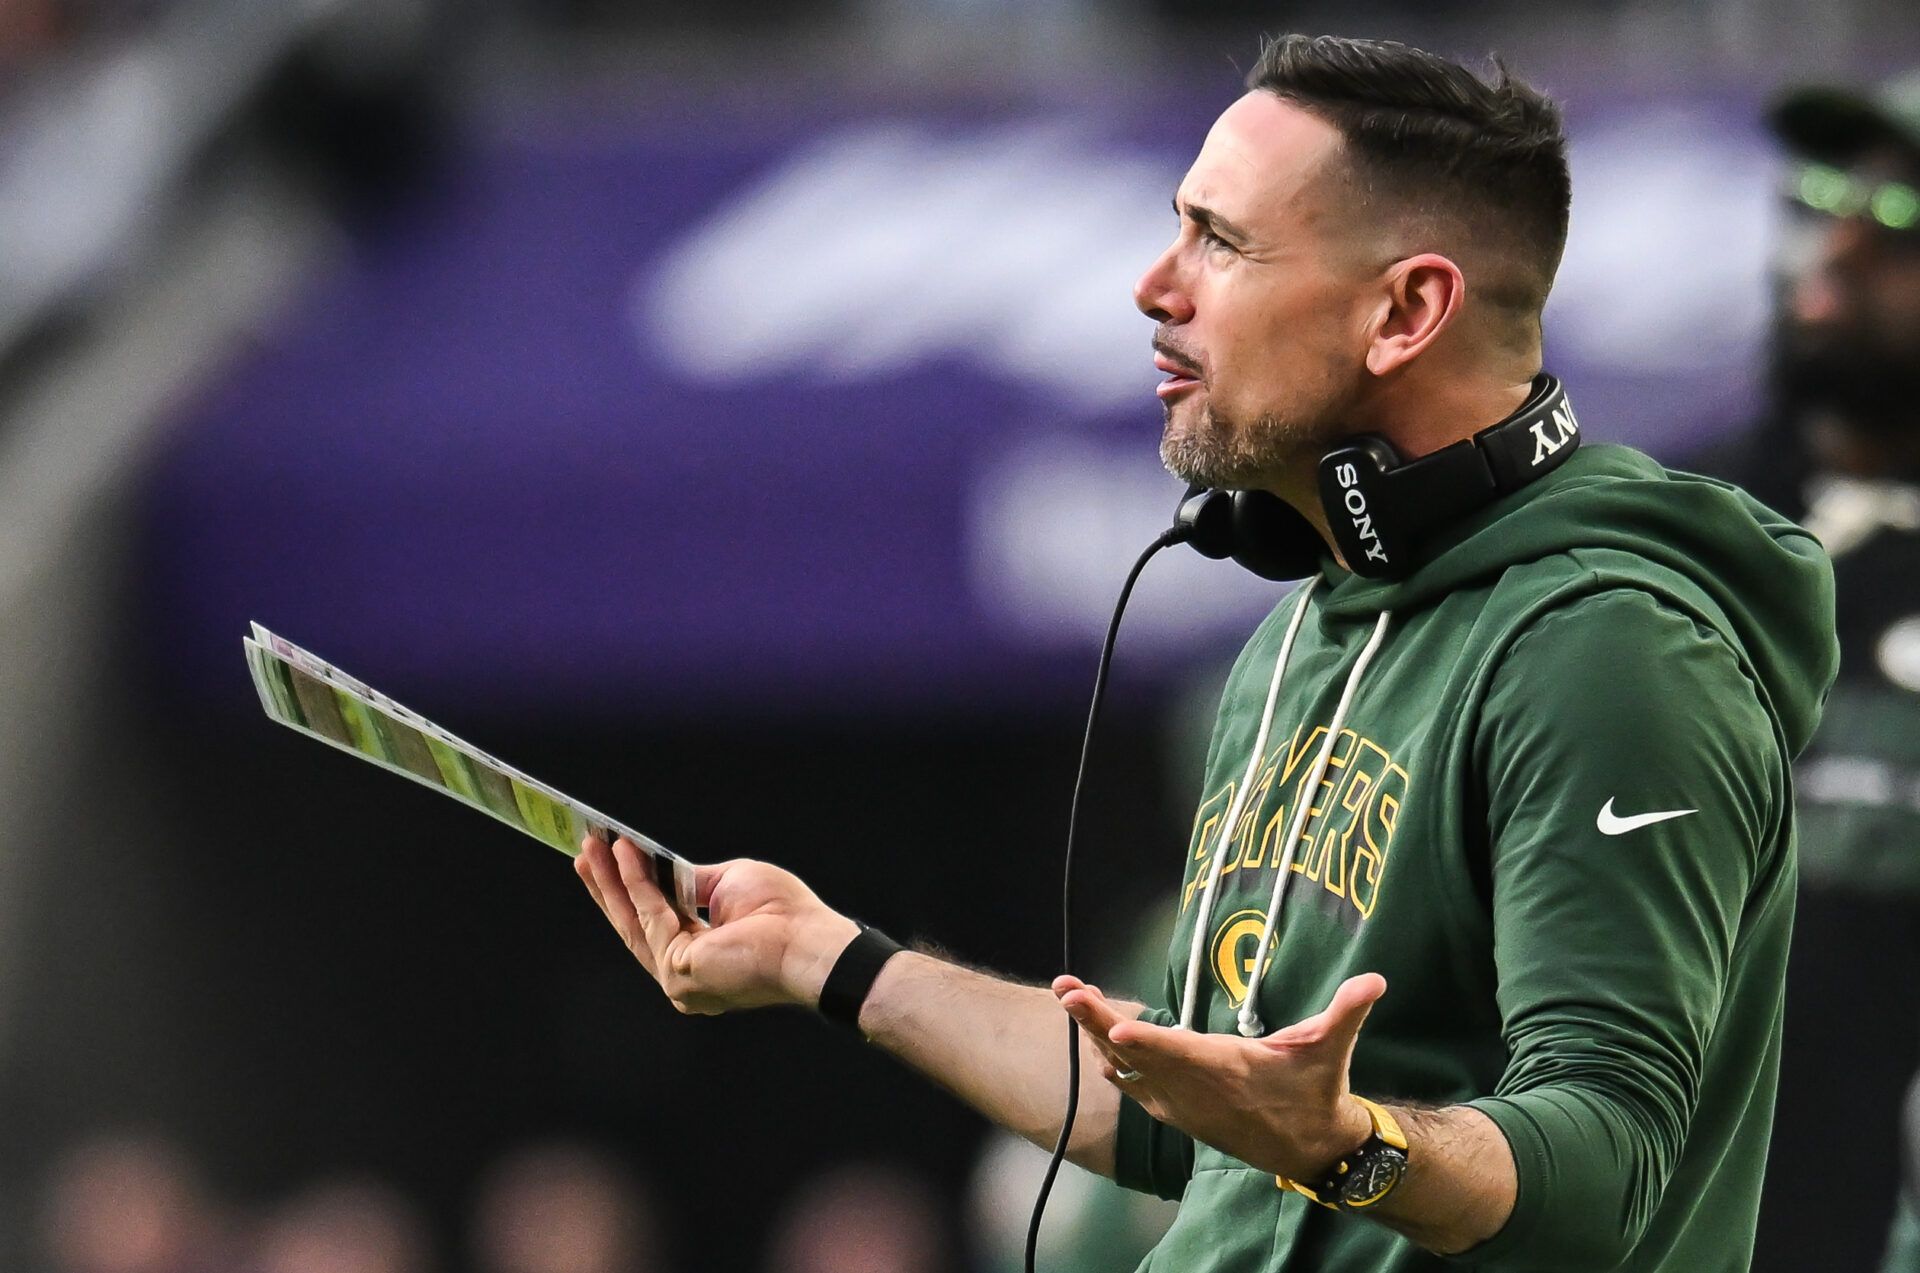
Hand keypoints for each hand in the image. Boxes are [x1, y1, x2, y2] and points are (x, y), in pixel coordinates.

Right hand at [576, 836, 858, 1014]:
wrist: (808, 941)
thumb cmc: (785, 914)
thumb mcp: (731, 884)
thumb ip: (693, 883)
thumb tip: (666, 869)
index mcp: (702, 959)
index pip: (655, 925)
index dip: (630, 893)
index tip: (609, 860)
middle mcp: (686, 976)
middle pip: (635, 926)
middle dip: (609, 887)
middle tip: (586, 852)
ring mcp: (679, 979)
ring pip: (634, 922)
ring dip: (610, 882)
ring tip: (590, 847)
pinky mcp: (678, 970)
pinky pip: (649, 916)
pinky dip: (633, 882)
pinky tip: (622, 854)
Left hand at [1052, 973, 1383, 1180]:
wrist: (1310, 1149)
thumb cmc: (1316, 1090)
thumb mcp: (1332, 1048)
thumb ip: (1348, 1011)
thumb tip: (1376, 980)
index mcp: (1225, 1068)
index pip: (1177, 1052)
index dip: (1144, 1041)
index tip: (1111, 1027)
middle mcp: (1193, 1089)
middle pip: (1134, 1054)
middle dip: (1094, 1021)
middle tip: (1066, 990)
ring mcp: (1178, 1103)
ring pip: (1123, 1069)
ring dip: (1091, 1035)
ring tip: (1070, 998)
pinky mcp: (1173, 1111)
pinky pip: (1129, 1085)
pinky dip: (1108, 1060)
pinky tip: (1091, 1037)